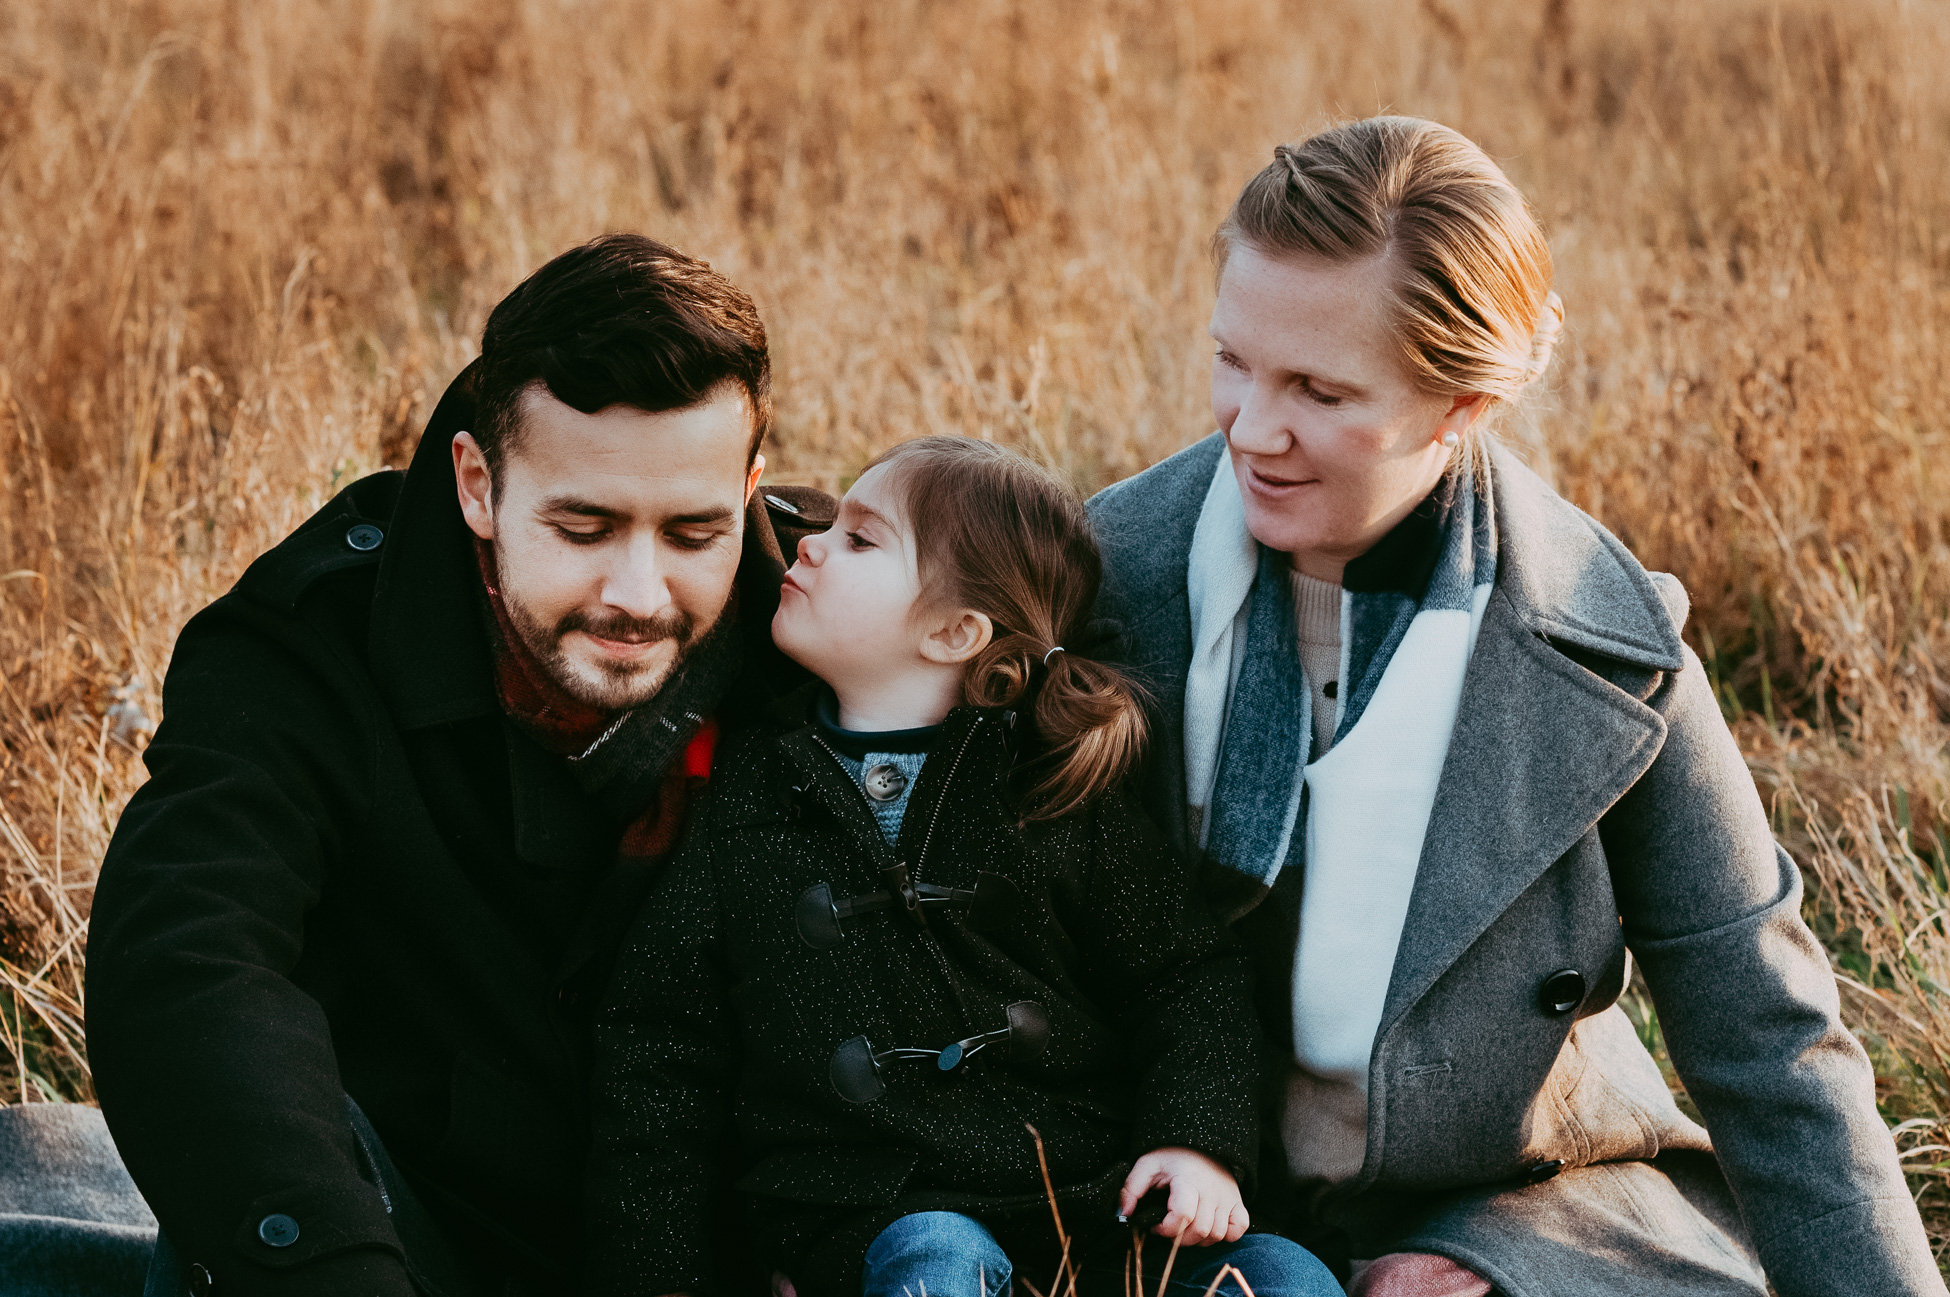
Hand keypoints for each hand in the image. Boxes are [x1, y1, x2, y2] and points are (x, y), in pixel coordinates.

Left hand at [1116, 1146, 1247, 1245]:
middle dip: (1179, 1239)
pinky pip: (1239, 1228)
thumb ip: (1131, 1189)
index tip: (1154, 1225)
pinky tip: (1209, 1227)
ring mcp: (1227, 1196)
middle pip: (1200, 1230)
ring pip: (1217, 1234)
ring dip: (1199, 1239)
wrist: (1198, 1141)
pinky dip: (1226, 1235)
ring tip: (1185, 1228)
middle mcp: (1211, 1189)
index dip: (1166, 1229)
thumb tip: (1124, 1214)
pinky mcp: (1237, 1201)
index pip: (1183, 1215)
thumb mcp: (1146, 1166)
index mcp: (1187, 1180)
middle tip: (1169, 1229)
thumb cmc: (1170, 1156)